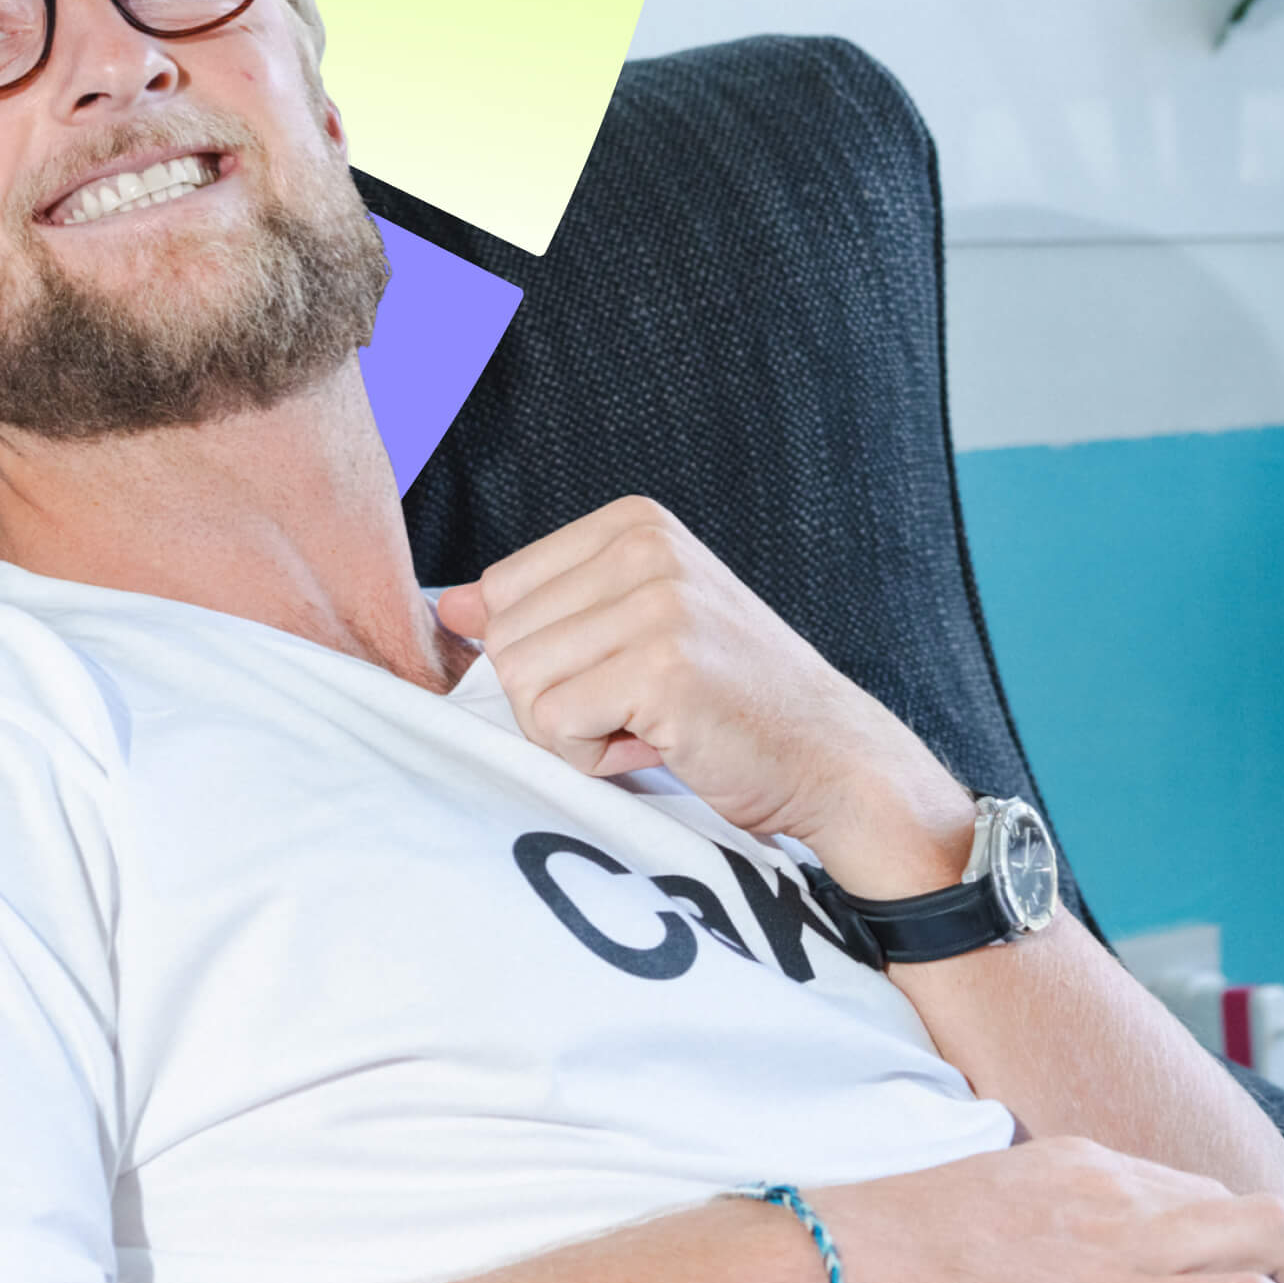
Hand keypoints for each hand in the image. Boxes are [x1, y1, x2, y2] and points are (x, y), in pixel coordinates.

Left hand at [435, 497, 972, 893]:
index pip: (503, 588)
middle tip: (638, 710)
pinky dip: (593, 759)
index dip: (547, 654)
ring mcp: (656, 602)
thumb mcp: (633, 631)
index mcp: (634, 523)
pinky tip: (659, 745)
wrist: (833, 758)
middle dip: (556, 698)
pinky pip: (554, 726)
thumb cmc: (730, 701)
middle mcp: (644, 546)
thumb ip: (544, 611)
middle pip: (506, 639)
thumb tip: (450, 606)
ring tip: (650, 725)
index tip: (619, 672)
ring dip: (573, 732)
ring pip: (522, 684)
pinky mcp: (662, 666)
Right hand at [810, 1136, 1283, 1282]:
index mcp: (1083, 1166)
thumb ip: (1054, 1228)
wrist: (851, 1260)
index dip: (1262, 1253)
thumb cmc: (901, 1249)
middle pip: (1262, 1210)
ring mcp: (1124, 1242)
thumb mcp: (994, 1211)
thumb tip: (1080, 1268)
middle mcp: (1117, 1190)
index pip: (1205, 1197)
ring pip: (1280, 1240)